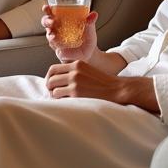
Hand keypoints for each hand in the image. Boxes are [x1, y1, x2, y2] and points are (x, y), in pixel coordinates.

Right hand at [41, 4, 97, 62]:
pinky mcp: (57, 48)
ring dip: (50, 34)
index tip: (46, 7)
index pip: (53, 11)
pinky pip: (53, 45)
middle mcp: (57, 27)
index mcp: (64, 19)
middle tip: (52, 22)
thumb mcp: (90, 31)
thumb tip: (94, 14)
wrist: (88, 55)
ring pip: (48, 33)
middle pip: (46, 21)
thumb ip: (90, 22)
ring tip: (54, 37)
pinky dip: (55, 45)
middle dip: (46, 21)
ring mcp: (56, 37)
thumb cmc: (88, 40)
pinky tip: (59, 46)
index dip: (47, 9)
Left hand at [45, 60, 159, 111]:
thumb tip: (60, 80)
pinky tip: (64, 104)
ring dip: (53, 95)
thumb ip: (75, 72)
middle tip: (51, 94)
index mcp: (77, 63)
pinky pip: (58, 96)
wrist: (118, 89)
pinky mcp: (76, 92)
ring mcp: (75, 81)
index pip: (53, 68)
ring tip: (58, 100)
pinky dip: (58, 101)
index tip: (50, 84)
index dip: (49, 77)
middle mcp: (74, 70)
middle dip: (49, 87)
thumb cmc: (104, 84)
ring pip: (53, 88)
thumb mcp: (88, 71)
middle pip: (51, 77)